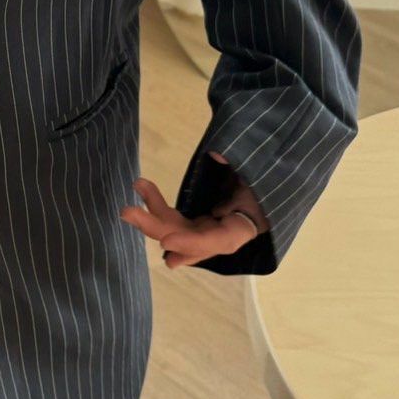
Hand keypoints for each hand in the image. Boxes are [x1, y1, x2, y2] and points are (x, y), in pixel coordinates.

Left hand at [120, 151, 268, 267]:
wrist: (271, 174)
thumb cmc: (269, 172)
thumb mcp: (262, 167)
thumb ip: (241, 163)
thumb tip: (217, 154)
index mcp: (247, 226)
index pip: (220, 242)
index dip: (193, 244)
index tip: (167, 241)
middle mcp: (225, 233)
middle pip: (189, 239)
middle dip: (158, 227)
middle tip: (127, 212)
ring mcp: (210, 228)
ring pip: (177, 229)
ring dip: (152, 213)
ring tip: (137, 186)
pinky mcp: (199, 220)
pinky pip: (176, 220)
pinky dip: (158, 209)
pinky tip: (142, 192)